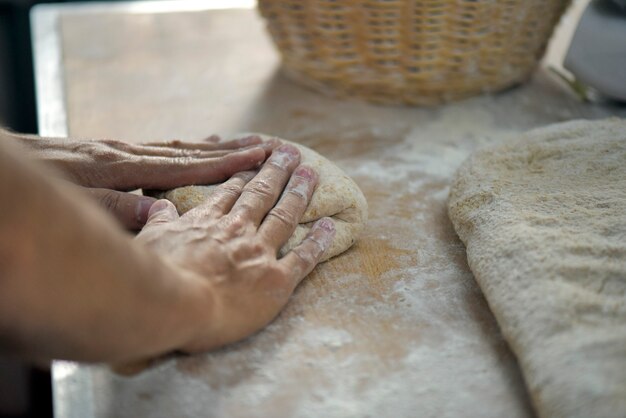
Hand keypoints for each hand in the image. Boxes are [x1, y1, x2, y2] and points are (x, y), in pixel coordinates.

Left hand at [16, 132, 278, 228]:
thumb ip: (113, 208)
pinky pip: (156, 148)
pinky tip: (193, 147)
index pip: (185, 165)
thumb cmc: (35, 194)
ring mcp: (116, 150)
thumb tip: (160, 209)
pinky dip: (183, 148)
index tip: (259, 156)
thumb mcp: (69, 205)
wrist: (1, 176)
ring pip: (175, 146)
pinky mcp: (106, 152)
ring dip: (212, 147)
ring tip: (243, 143)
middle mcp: (125, 153)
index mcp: (122, 167)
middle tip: (266, 145)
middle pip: (187, 150)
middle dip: (230, 150)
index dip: (225, 162)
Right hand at [135, 144, 335, 350]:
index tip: (256, 159)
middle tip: (291, 152)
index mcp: (207, 222)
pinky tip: (330, 225)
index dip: (245, 174)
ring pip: (285, 215)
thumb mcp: (149, 240)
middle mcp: (238, 231)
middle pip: (262, 195)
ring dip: (299, 192)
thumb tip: (160, 205)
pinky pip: (304, 257)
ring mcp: (259, 253)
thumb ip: (159, 221)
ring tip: (311, 173)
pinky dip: (319, 241)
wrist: (175, 304)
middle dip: (277, 171)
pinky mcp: (276, 280)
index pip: (230, 193)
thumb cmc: (156, 275)